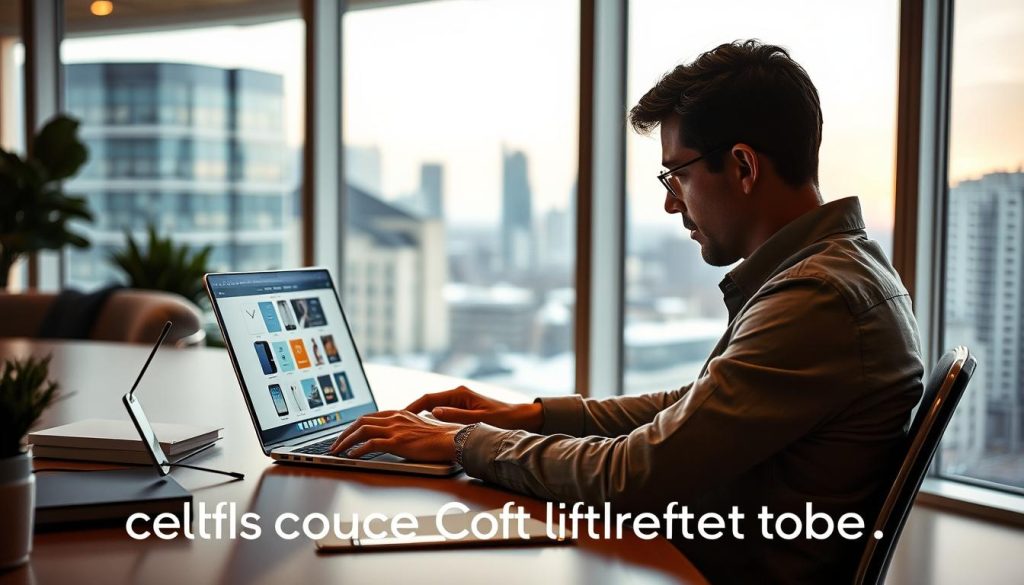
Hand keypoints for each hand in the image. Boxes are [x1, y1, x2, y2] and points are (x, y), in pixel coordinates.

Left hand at [328, 410, 462, 461]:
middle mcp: (395, 418)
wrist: (453, 439)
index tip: (346, 434)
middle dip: (344, 433)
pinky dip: (357, 450)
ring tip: (337, 451)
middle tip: (335, 444)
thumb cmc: (441, 436)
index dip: (354, 425)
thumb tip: (399, 436)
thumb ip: (407, 428)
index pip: (370, 416)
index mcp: (400, 413)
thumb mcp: (421, 427)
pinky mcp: (397, 442)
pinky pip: (370, 444)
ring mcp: (395, 429)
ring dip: (345, 441)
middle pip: (361, 421)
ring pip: (361, 431)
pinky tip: (351, 456)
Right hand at [405, 385, 543, 431]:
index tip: (398, 416)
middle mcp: (457, 395)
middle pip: (427, 402)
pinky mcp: (462, 408)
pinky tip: (424, 429)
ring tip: (405, 427)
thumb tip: (433, 413)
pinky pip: (440, 412)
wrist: (520, 417)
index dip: (411, 407)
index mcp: (459, 394)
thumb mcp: (478, 419)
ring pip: (432, 407)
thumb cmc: (502, 418)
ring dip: (419, 416)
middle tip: (395, 423)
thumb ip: (455, 416)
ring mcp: (459, 401)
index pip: (428, 398)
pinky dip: (430, 419)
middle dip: (411, 412)